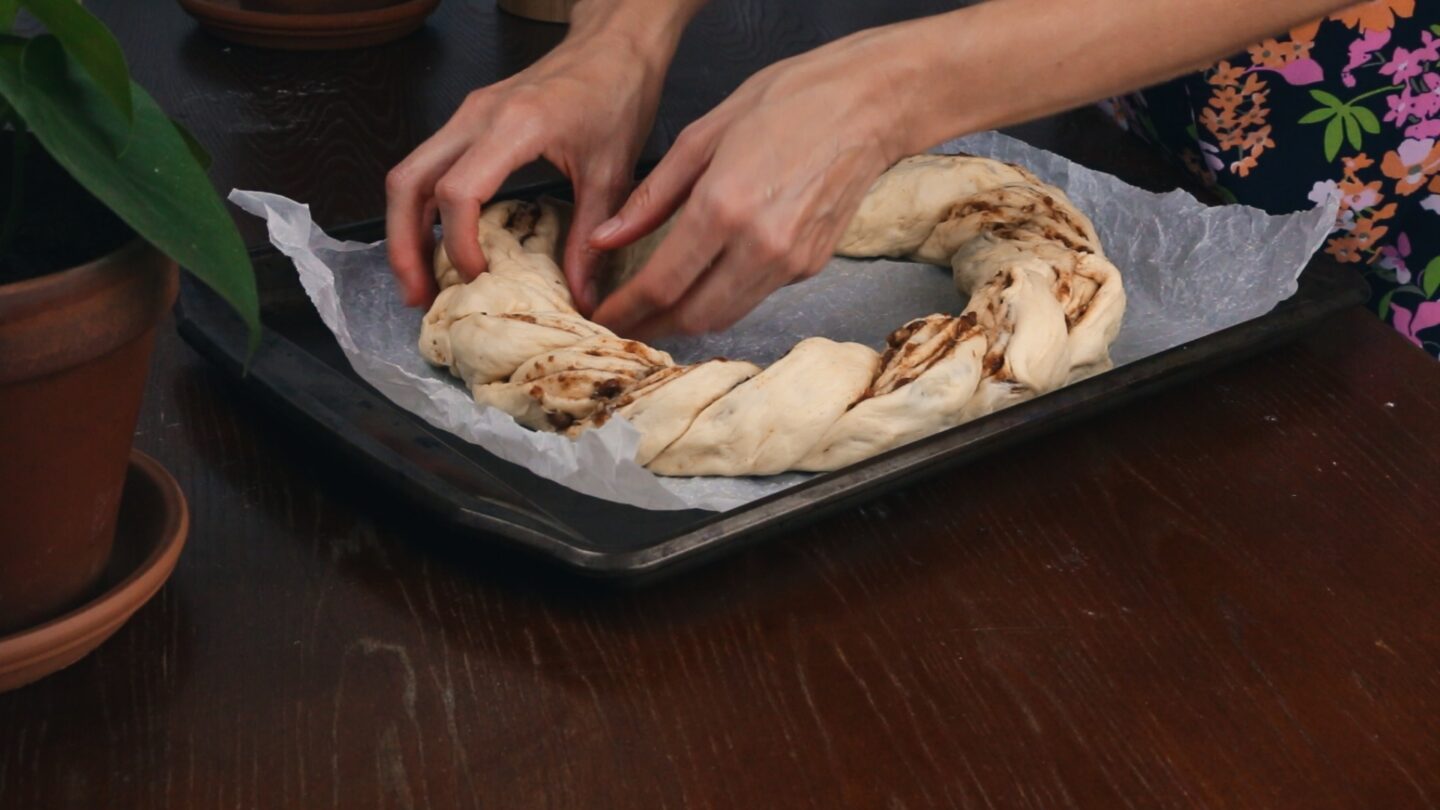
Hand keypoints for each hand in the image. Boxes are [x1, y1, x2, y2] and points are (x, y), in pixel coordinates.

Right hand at [384, 25, 670, 309]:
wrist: (614, 44)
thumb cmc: (616, 94)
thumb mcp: (613, 173)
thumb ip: (591, 238)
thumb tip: (583, 299)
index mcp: (514, 126)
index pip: (458, 192)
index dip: (458, 244)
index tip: (478, 279)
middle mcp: (476, 117)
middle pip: (408, 183)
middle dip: (404, 246)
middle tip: (420, 296)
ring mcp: (466, 115)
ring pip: (408, 175)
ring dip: (406, 231)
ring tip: (422, 281)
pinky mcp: (468, 120)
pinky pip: (427, 167)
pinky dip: (423, 210)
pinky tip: (439, 245)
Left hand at [588, 28, 913, 338]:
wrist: (869, 105)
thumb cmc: (789, 102)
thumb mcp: (703, 135)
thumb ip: (651, 196)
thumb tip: (606, 238)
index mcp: (724, 207)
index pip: (662, 283)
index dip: (626, 309)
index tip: (602, 315)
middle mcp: (760, 245)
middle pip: (694, 316)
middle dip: (653, 327)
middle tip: (624, 323)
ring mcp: (791, 260)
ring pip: (727, 315)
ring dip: (688, 321)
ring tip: (656, 312)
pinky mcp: (811, 265)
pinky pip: (756, 294)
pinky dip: (725, 297)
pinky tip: (707, 282)